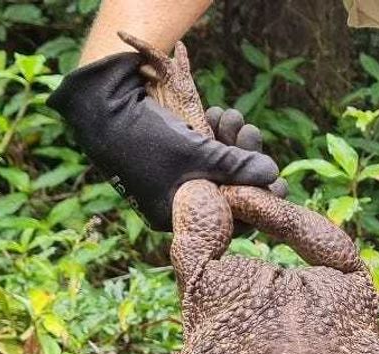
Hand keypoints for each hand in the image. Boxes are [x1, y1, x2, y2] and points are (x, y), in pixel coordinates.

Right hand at [45, 51, 279, 230]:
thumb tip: (273, 175)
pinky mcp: (172, 157)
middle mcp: (177, 203)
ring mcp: (174, 179)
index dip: (256, 201)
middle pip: (227, 191)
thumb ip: (236, 167)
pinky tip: (218, 114)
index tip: (278, 183)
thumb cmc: (146, 138)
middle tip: (252, 133)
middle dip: (244, 161)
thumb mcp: (197, 154)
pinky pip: (204, 153)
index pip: (229, 222)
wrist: (99, 106)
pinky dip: (214, 135)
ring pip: (217, 168)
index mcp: (178, 217)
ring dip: (231, 141)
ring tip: (233, 116)